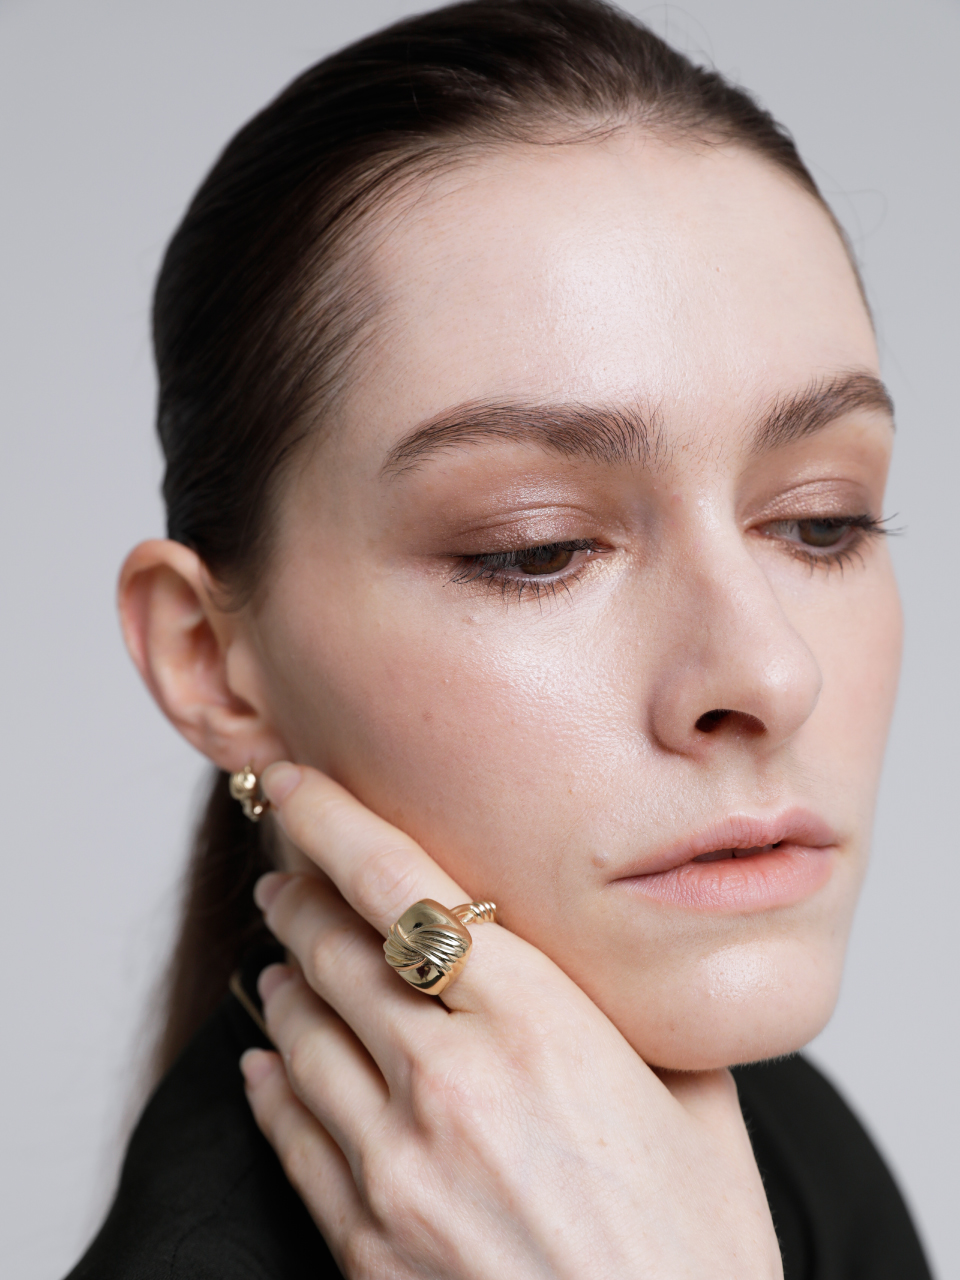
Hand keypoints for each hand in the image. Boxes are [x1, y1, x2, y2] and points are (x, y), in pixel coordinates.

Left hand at [241, 762, 782, 1279]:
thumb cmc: (697, 1253)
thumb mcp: (693, 1103)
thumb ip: (626, 1018)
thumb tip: (591, 968)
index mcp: (540, 1025)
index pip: (403, 886)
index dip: (334, 820)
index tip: (294, 782)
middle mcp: (452, 1082)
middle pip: (337, 950)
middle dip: (300, 895)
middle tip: (284, 870)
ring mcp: (397, 1168)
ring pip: (301, 1033)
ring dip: (284, 978)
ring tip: (279, 953)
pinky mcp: (365, 1243)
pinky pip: (291, 1134)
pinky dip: (272, 1081)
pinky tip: (268, 1060)